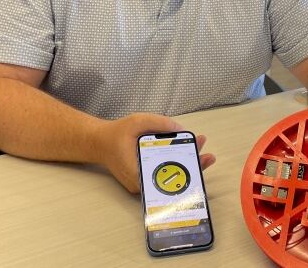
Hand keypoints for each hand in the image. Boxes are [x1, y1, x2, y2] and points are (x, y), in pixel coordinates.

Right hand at [96, 113, 215, 192]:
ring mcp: (143, 185)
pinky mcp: (145, 181)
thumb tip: (181, 129)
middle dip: (191, 166)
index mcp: (138, 172)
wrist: (99, 143)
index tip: (199, 161)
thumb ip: (159, 123)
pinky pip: (163, 175)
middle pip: (172, 180)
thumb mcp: (137, 121)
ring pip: (169, 178)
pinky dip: (175, 164)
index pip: (167, 177)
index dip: (185, 170)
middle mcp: (142, 184)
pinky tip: (188, 153)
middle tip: (208, 155)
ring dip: (186, 164)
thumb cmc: (117, 133)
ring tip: (201, 150)